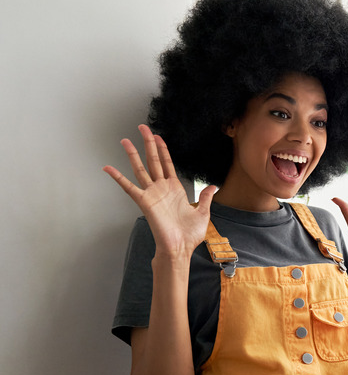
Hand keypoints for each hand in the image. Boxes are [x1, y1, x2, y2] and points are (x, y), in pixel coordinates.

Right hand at [103, 125, 216, 257]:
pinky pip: (129, 187)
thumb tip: (212, 187)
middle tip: (142, 127)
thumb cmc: (190, 234)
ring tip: (125, 140)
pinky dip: (118, 178)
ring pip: (141, 169)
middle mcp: (162, 188)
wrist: (181, 247)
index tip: (158, 136)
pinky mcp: (144, 202)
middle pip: (153, 160)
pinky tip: (108, 168)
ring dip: (133, 154)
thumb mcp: (202, 212)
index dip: (163, 149)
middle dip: (148, 143)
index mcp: (175, 189)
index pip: (167, 164)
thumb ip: (205, 198)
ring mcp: (152, 194)